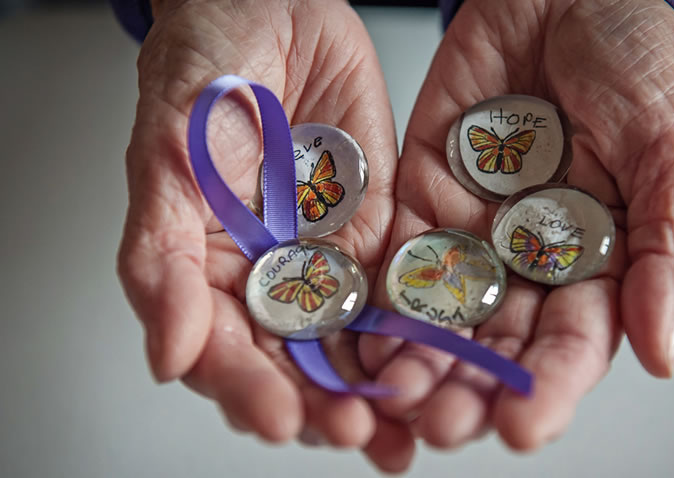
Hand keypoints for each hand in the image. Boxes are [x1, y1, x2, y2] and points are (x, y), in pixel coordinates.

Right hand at [116, 0, 412, 470]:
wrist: (277, 9)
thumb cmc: (209, 69)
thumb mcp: (170, 153)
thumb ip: (161, 255)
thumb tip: (168, 356)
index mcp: (207, 270)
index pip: (224, 351)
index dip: (249, 389)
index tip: (280, 417)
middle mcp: (269, 278)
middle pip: (294, 365)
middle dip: (324, 407)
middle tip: (357, 433)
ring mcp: (326, 261)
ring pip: (351, 346)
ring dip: (377, 393)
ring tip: (404, 431)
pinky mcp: (379, 237)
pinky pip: (400, 296)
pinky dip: (417, 337)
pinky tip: (436, 369)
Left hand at [360, 0, 673, 451]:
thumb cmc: (631, 62)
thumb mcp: (668, 150)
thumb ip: (664, 250)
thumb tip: (661, 352)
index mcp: (598, 262)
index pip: (574, 344)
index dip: (550, 388)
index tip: (523, 427)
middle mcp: (530, 261)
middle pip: (498, 344)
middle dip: (469, 389)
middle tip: (441, 425)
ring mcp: (472, 234)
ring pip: (442, 315)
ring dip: (417, 360)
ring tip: (393, 396)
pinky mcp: (420, 200)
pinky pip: (398, 259)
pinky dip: (379, 299)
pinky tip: (360, 336)